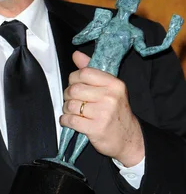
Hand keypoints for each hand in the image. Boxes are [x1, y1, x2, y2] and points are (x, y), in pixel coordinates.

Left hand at [61, 50, 144, 165]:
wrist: (128, 138)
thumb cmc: (116, 111)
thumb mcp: (110, 89)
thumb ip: (92, 71)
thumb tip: (76, 54)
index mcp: (114, 84)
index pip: (84, 73)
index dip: (74, 78)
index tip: (75, 84)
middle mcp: (110, 97)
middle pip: (74, 89)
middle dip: (68, 95)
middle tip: (73, 100)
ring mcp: (103, 114)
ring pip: (70, 105)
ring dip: (66, 109)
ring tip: (73, 111)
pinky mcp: (95, 129)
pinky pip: (70, 120)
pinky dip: (65, 120)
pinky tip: (69, 120)